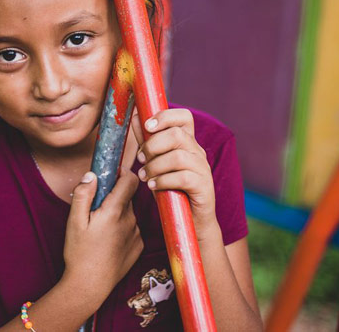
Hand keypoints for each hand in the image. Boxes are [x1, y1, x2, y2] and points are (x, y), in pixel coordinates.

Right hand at [61, 167, 142, 301]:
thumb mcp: (74, 221)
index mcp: (114, 211)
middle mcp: (130, 221)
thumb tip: (92, 174)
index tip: (111, 174)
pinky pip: (132, 228)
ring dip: (117, 212)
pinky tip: (108, 240)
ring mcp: (137, 234)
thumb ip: (83, 194)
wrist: (89, 286)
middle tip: (95, 207)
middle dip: (113, 196)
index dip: (122, 173)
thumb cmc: (79, 253)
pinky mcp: (139, 246)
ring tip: (100, 228)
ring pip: (129, 212)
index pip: (130, 180)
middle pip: (127, 196)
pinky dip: (122, 228)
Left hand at [132, 108, 219, 240]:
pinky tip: (154, 187)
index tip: (147, 126)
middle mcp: (197, 152)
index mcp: (187, 142)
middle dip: (152, 146)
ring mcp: (203, 168)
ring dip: (155, 166)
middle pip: (176, 135)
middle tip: (141, 159)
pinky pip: (183, 178)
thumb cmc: (171, 189)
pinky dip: (164, 181)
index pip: (183, 117)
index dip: (165, 116)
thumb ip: (147, 140)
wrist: (190, 221)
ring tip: (145, 177)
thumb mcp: (155, 162)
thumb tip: (135, 116)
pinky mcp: (204, 186)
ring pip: (178, 157)